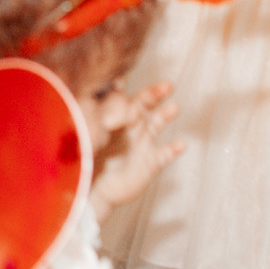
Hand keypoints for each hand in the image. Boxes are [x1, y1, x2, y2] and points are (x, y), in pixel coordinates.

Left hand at [89, 81, 184, 219]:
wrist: (96, 188)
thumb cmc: (90, 159)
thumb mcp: (88, 135)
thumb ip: (94, 119)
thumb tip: (97, 108)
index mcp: (115, 115)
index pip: (119, 96)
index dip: (120, 87)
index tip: (119, 80)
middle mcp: (132, 124)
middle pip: (144, 104)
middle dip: (154, 94)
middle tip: (166, 86)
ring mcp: (143, 142)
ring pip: (157, 124)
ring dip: (166, 115)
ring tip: (174, 108)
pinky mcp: (151, 161)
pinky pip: (165, 154)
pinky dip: (173, 149)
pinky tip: (181, 144)